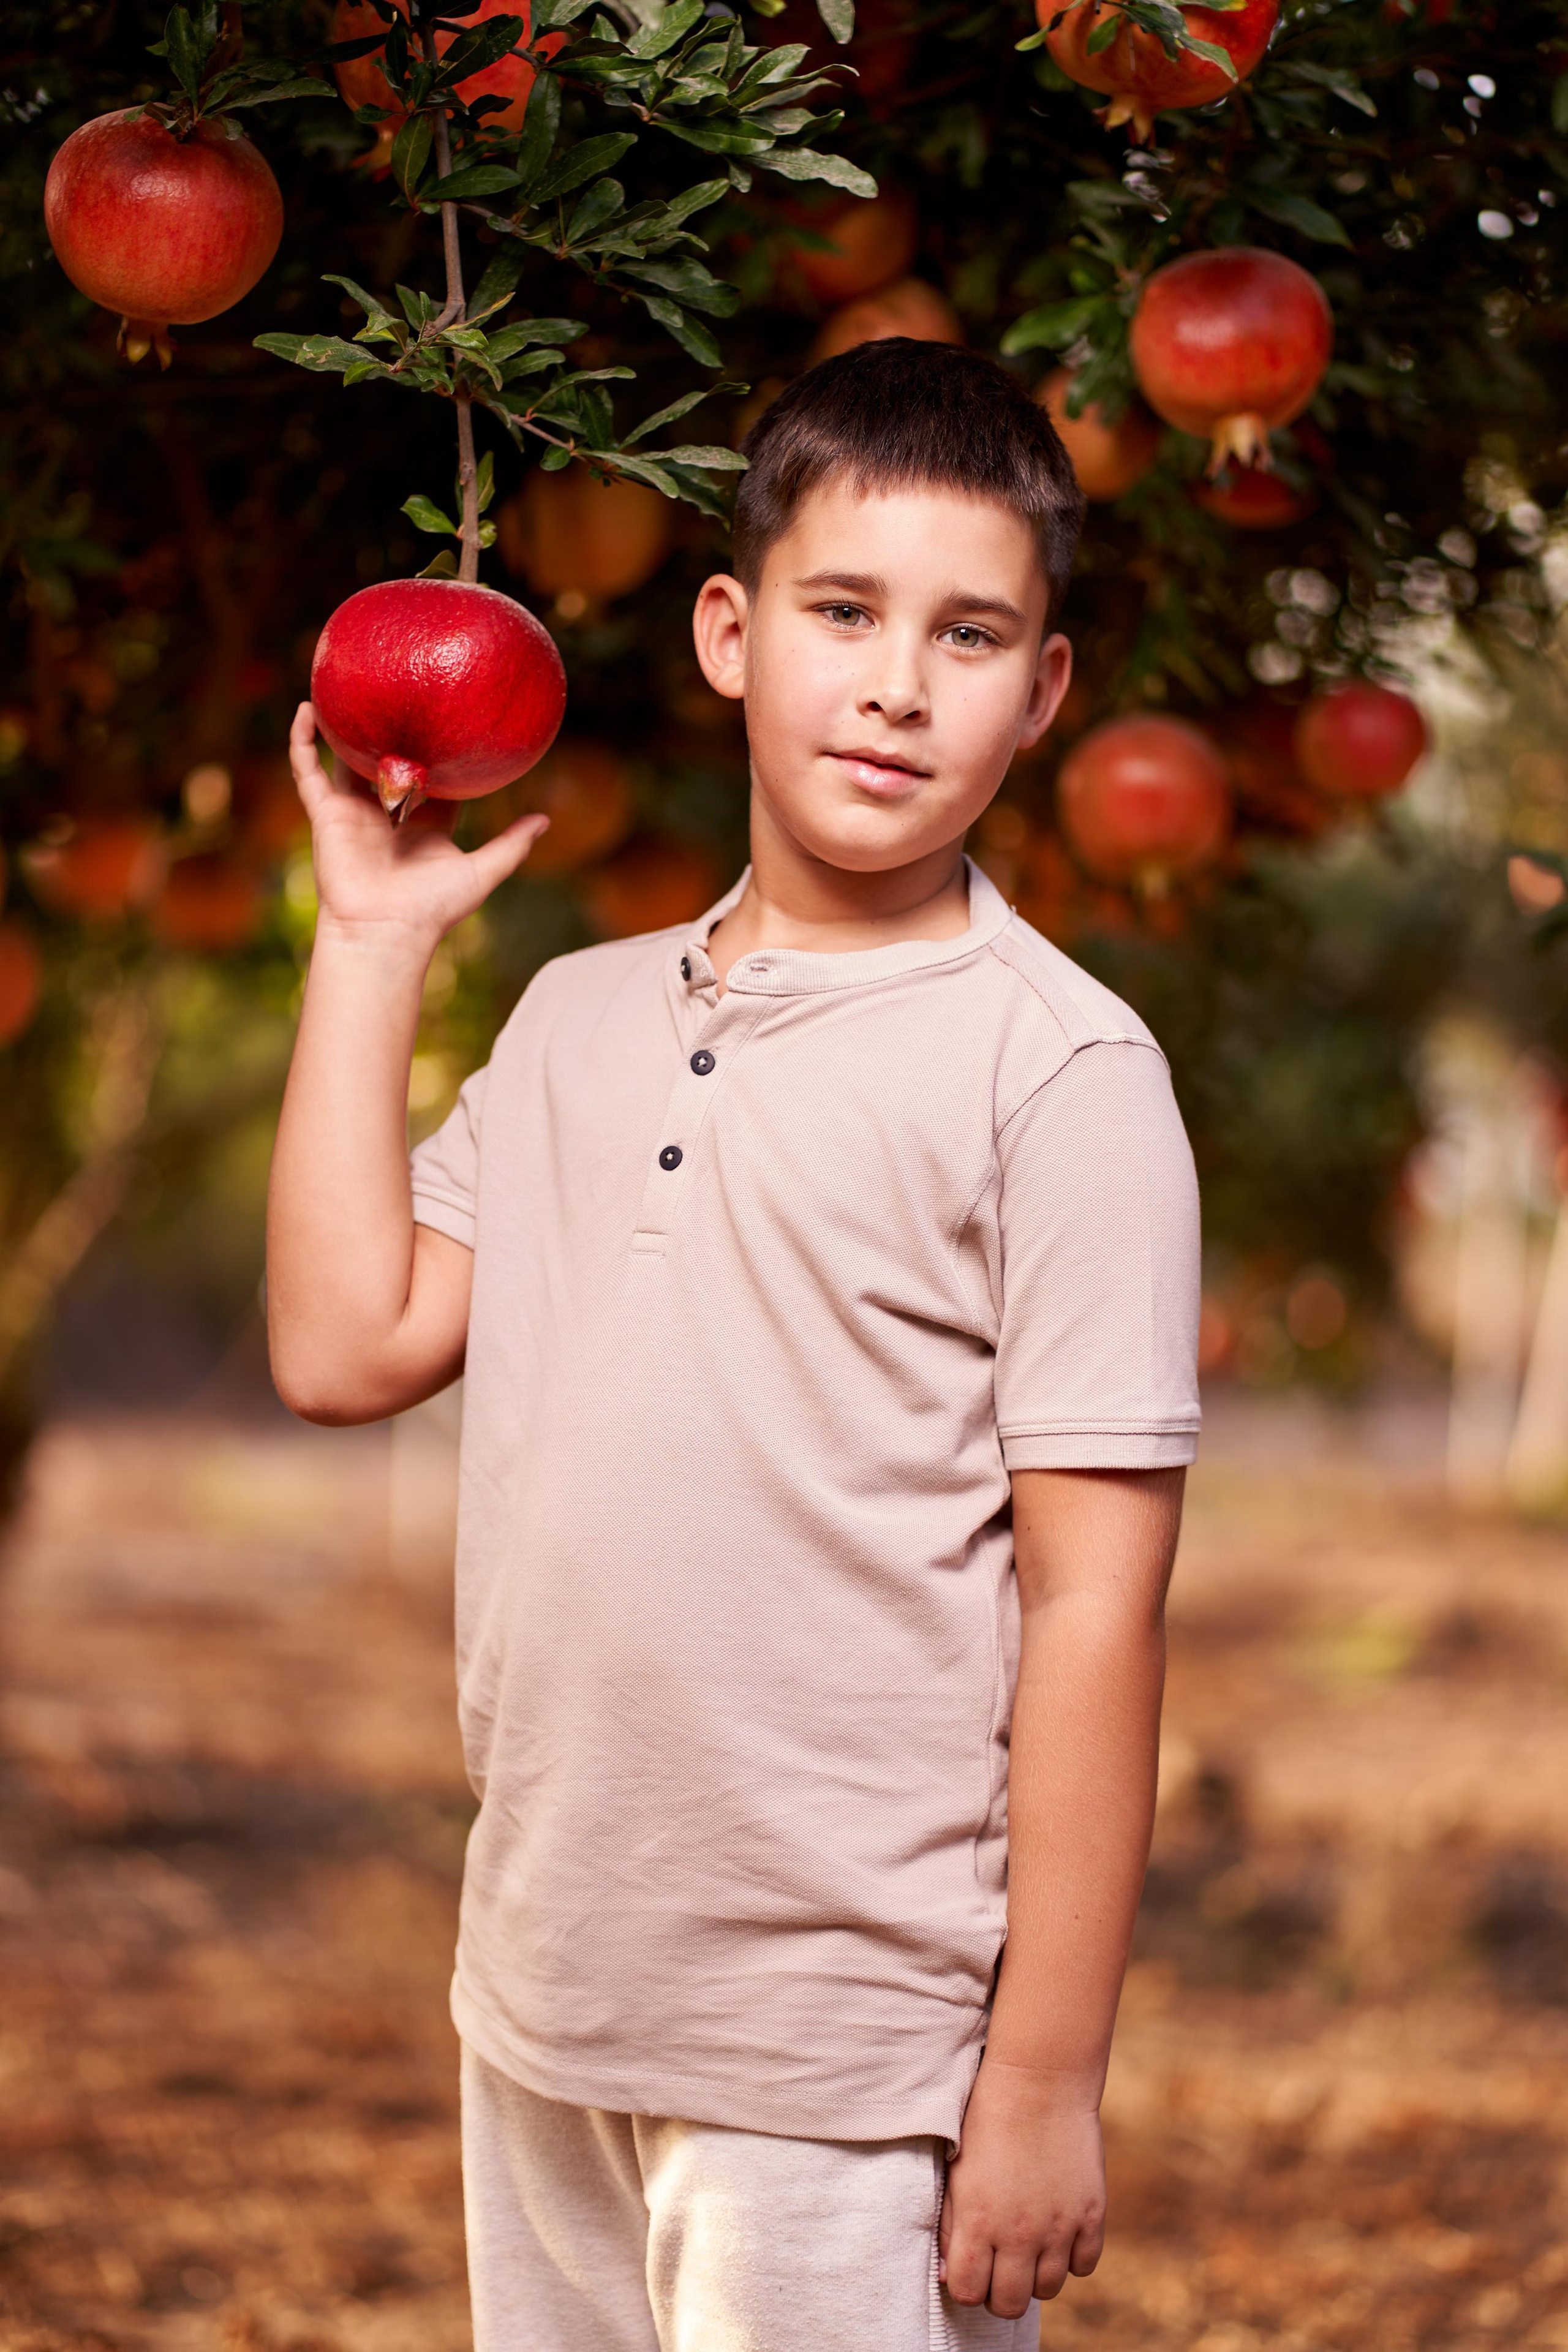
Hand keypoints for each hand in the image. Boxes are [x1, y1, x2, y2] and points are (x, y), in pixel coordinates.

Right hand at [289, 702, 548, 952]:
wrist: (386, 931)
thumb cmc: (433, 908)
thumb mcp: (482, 872)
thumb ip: (511, 844)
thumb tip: (544, 820)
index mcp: (423, 823)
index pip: (432, 777)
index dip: (439, 750)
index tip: (449, 716)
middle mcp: (387, 812)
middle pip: (387, 760)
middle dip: (391, 731)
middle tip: (400, 690)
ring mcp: (354, 811)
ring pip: (343, 758)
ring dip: (342, 726)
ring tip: (345, 685)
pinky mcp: (325, 814)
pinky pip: (307, 771)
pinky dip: (302, 742)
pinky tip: (306, 709)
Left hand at [939, 2056, 1106, 2318]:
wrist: (1039, 2081)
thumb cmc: (987, 2121)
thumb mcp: (957, 2172)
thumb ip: (951, 2227)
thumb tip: (952, 2276)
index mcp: (977, 2221)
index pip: (968, 2293)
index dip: (967, 2286)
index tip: (971, 2268)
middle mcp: (1018, 2233)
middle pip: (1009, 2303)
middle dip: (1000, 2291)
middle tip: (1000, 2265)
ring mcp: (1058, 2227)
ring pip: (1048, 2289)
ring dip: (1036, 2275)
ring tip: (1029, 2245)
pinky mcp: (1091, 2214)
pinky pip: (1083, 2265)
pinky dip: (1071, 2256)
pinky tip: (1058, 2230)